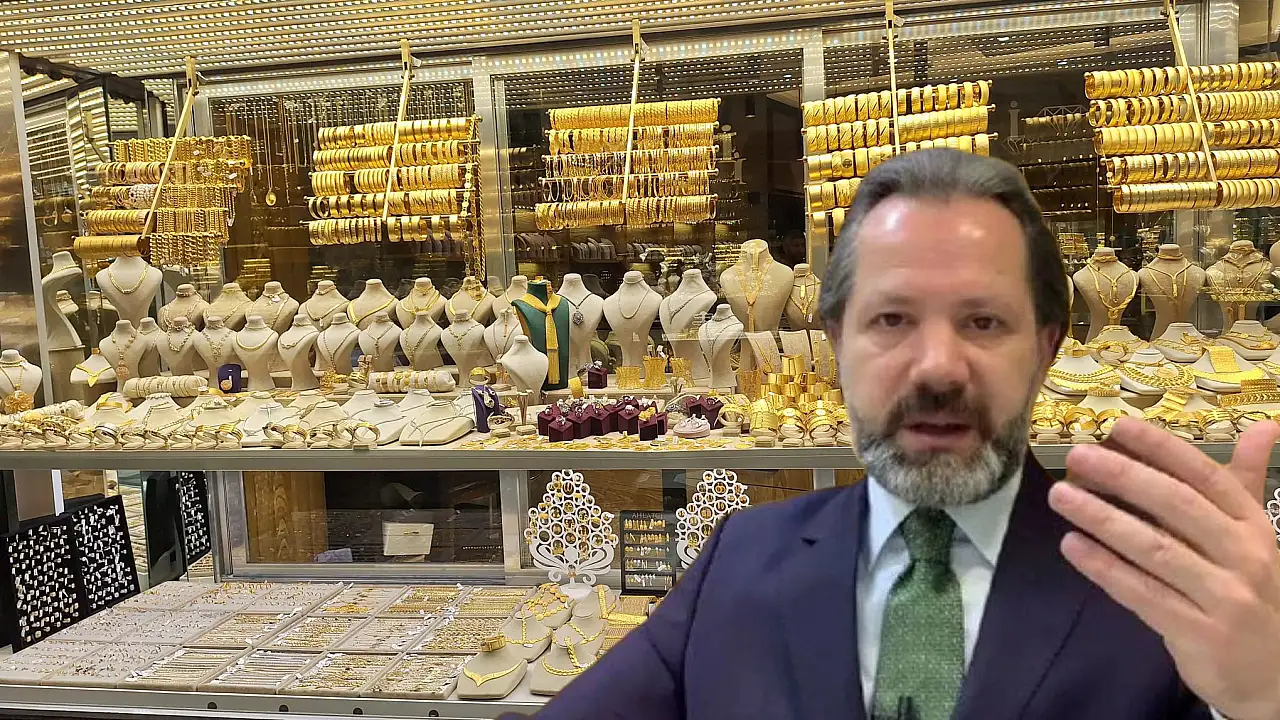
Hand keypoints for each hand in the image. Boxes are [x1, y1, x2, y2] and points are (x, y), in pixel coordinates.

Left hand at [1048, 418, 1279, 719]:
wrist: (1278, 674)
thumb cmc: (1257, 593)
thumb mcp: (1257, 536)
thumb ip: (1245, 482)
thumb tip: (1263, 425)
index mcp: (1254, 525)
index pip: (1206, 477)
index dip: (1162, 449)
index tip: (1118, 426)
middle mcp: (1244, 556)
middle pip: (1177, 506)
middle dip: (1124, 476)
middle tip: (1077, 455)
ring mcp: (1224, 597)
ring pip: (1154, 548)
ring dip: (1102, 518)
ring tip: (1060, 496)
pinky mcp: (1199, 633)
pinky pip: (1143, 594)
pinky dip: (1105, 568)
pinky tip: (1072, 546)